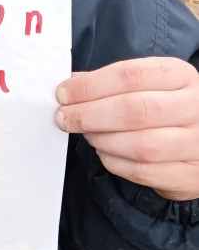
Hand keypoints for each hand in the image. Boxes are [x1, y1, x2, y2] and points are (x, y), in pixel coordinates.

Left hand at [55, 56, 198, 200]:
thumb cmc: (165, 107)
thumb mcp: (147, 84)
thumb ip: (110, 82)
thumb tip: (70, 87)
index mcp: (181, 75)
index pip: (130, 75)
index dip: (90, 85)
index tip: (63, 94)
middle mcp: (194, 107)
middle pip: (133, 110)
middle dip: (88, 114)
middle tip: (64, 118)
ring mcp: (197, 143)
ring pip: (140, 145)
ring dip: (102, 140)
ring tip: (88, 134)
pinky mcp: (191, 174)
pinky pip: (144, 171)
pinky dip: (115, 162)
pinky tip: (104, 152)